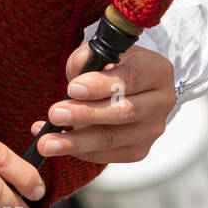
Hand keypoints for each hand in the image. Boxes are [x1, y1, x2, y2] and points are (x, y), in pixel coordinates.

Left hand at [30, 43, 175, 163]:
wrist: (134, 90)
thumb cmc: (116, 68)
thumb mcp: (105, 52)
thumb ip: (87, 59)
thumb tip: (73, 79)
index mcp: (157, 71)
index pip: (131, 79)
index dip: (101, 85)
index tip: (72, 88)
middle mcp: (161, 102)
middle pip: (123, 112)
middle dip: (85, 114)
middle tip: (55, 114)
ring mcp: (151, 130)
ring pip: (111, 139)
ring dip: (76, 141)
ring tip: (47, 142)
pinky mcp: (139, 150)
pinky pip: (106, 155)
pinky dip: (78, 151)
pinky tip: (56, 143)